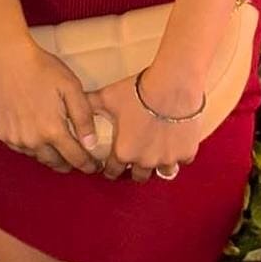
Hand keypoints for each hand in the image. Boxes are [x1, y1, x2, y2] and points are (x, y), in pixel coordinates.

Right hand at [0, 36, 101, 175]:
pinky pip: (21, 147)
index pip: (74, 158)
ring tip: (57, 141)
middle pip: (56, 163)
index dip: (87, 164)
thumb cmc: (42, 69)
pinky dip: (31, 144)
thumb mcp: (71, 88)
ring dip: (49, 153)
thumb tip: (91, 144)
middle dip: (69, 162)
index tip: (94, 166)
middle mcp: (32, 141)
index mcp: (52, 130)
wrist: (8, 58)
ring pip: (38, 156)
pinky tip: (36, 130)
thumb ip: (83, 118)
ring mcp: (14, 139)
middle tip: (77, 155)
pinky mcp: (1, 133)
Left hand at [85, 68, 202, 182]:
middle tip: (134, 158)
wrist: (171, 85)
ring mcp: (168, 159)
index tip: (111, 163)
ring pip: (162, 172)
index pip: (112, 171)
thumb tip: (74, 106)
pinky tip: (176, 143)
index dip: (109, 167)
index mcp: (124, 152)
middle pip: (138, 176)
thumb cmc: (138, 91)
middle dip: (134, 169)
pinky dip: (179, 153)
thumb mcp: (108, 97)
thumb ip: (89, 105)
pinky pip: (182, 159)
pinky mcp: (187, 152)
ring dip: (158, 165)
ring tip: (157, 154)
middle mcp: (145, 161)